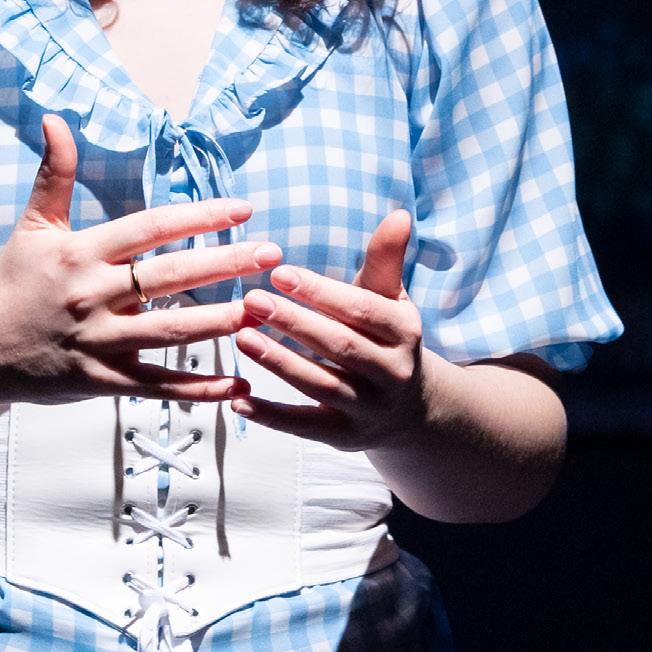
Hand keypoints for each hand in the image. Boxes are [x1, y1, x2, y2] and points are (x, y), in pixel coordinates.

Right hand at [0, 114, 269, 406]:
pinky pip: (158, 386)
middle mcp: (93, 295)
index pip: (150, 228)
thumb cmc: (13, 282)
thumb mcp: (33, 225)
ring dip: (220, 322)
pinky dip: (200, 388)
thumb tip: (55, 117)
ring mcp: (99, 341)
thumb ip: (52, 172)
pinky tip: (239, 383)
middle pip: (170, 276)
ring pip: (170, 331)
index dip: (198, 216)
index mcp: (82, 253)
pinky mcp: (102, 381)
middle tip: (272, 253)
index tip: (243, 208)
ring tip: (262, 310)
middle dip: (225, 263)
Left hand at [232, 209, 427, 448]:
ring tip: (242, 337)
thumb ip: (385, 259)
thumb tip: (398, 213)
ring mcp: (369, 409)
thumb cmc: (387, 338)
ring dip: (280, 363)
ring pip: (321, 386)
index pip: (361, 310)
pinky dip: (272, 416)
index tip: (279, 272)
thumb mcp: (391, 299)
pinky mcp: (344, 438)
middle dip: (294, 323)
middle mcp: (393, 374)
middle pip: (340, 347)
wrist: (412, 410)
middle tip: (251, 299)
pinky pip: (305, 428)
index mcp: (404, 332)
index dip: (320, 292)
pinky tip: (238, 401)